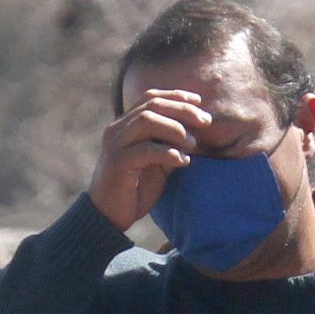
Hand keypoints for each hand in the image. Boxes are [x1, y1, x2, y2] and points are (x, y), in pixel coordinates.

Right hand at [91, 87, 210, 233]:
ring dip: (175, 129)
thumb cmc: (135, 190)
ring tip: (193, 144)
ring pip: (147, 121)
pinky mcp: (118, 163)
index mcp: (125, 125)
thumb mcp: (157, 162)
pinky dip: (168, 152)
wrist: (108, 217)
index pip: (150, 98)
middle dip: (182, 110)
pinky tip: (183, 161)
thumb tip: (196, 131)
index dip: (176, 96)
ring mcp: (115, 145)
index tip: (199, 102)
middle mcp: (117, 130)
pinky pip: (146, 150)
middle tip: (205, 122)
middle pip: (152, 106)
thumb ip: (170, 144)